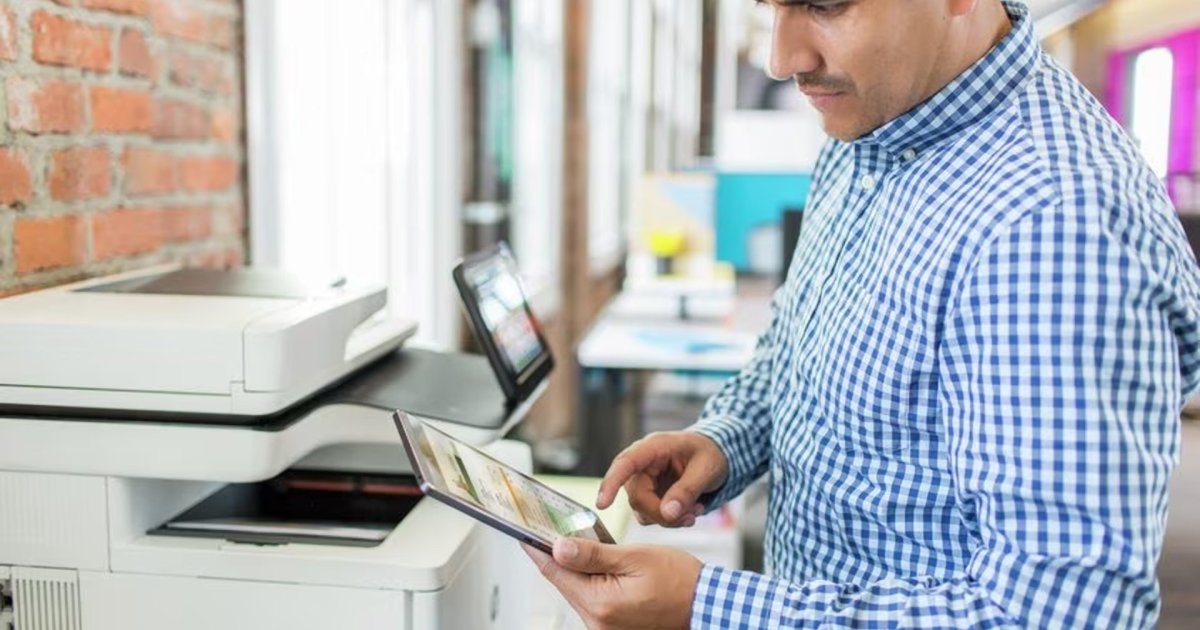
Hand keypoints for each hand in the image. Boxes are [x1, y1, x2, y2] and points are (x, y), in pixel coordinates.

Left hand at [524, 538, 701, 629]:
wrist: (706, 605)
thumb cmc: (679, 580)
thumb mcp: (635, 557)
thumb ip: (593, 554)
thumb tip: (558, 548)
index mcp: (600, 604)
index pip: (555, 572)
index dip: (537, 549)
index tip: (523, 533)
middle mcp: (597, 622)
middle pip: (564, 581)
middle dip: (560, 555)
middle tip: (554, 529)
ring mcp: (604, 628)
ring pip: (577, 590)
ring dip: (577, 568)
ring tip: (582, 544)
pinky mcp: (612, 628)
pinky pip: (592, 600)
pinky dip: (590, 581)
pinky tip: (598, 564)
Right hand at [596, 432, 728, 526]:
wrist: (716, 455)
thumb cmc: (710, 454)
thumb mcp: (706, 469)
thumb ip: (687, 491)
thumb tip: (667, 513)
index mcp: (653, 448)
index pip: (625, 463)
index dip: (610, 483)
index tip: (602, 505)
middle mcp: (642, 464)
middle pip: (637, 497)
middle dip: (662, 514)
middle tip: (691, 517)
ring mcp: (644, 481)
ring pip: (643, 510)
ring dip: (668, 518)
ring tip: (695, 510)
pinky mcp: (649, 495)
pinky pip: (650, 515)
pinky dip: (670, 520)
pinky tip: (690, 511)